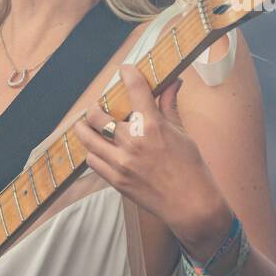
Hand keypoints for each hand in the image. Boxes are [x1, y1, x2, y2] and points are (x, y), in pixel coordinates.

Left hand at [71, 64, 230, 253]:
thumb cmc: (192, 168)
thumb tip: (173, 82)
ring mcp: (121, 162)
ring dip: (84, 127)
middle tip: (98, 106)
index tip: (123, 70)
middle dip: (95, 106)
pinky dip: (92, 151)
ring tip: (86, 124)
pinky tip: (97, 148)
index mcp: (153, 126)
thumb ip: (169, 107)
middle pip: (98, 115)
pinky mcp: (116, 180)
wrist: (192, 205)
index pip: (135, 89)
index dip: (127, 74)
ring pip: (87, 138)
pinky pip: (92, 160)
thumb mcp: (182, 133)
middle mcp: (133, 142)